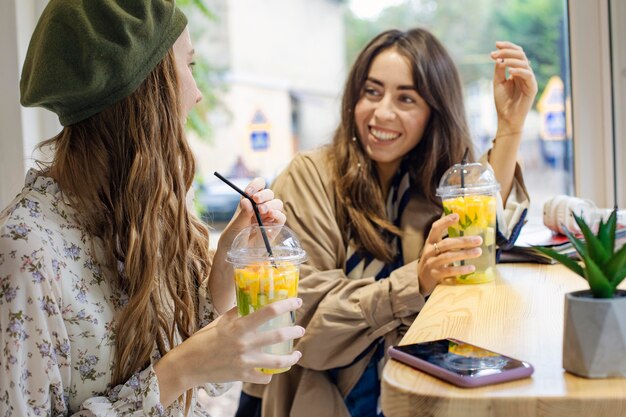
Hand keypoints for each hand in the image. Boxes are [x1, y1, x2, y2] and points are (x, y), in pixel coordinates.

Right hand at [155, 298, 304, 405]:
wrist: (187, 365)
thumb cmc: (201, 340)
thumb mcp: (219, 322)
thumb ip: (235, 313)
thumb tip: (248, 302)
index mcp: (239, 326)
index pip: (268, 312)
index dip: (286, 305)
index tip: (297, 301)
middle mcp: (245, 343)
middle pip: (279, 335)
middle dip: (294, 331)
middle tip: (300, 329)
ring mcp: (245, 361)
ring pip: (278, 361)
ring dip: (291, 357)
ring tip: (297, 353)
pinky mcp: (243, 376)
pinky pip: (264, 377)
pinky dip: (270, 375)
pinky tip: (273, 372)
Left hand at [218, 177, 285, 248]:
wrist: (235, 254)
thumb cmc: (232, 237)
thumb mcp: (235, 225)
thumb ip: (243, 213)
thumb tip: (247, 200)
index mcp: (249, 202)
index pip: (258, 186)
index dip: (256, 185)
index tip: (249, 191)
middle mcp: (260, 207)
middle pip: (269, 193)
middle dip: (263, 195)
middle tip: (256, 199)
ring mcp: (268, 217)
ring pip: (277, 203)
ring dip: (270, 204)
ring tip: (261, 211)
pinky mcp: (275, 228)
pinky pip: (282, 217)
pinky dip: (278, 214)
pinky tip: (271, 215)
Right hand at [418, 214, 482, 295]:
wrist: (421, 279)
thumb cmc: (434, 261)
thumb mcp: (436, 249)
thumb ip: (448, 243)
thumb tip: (470, 234)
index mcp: (430, 242)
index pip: (435, 228)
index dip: (445, 221)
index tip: (457, 216)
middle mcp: (429, 251)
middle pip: (446, 244)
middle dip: (463, 241)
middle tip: (478, 240)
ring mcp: (431, 263)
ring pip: (448, 256)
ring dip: (464, 254)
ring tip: (478, 252)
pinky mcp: (435, 274)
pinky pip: (449, 271)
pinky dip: (461, 269)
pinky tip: (471, 268)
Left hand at [490, 41, 537, 135]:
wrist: (507, 118)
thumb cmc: (503, 101)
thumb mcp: (498, 82)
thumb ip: (499, 69)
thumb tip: (500, 56)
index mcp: (517, 71)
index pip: (516, 53)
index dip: (507, 47)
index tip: (496, 44)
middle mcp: (524, 73)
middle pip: (520, 55)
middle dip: (506, 52)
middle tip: (493, 53)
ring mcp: (529, 80)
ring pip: (524, 63)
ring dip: (510, 60)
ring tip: (499, 61)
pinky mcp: (532, 88)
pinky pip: (528, 75)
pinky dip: (519, 71)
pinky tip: (510, 71)